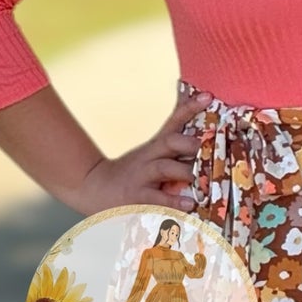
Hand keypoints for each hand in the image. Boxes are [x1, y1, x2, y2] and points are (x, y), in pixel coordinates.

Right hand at [65, 91, 212, 215]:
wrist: (93, 187)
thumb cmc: (130, 171)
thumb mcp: (150, 153)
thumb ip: (173, 143)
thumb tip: (191, 116)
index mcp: (155, 146)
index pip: (174, 121)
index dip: (190, 108)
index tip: (208, 97)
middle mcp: (149, 157)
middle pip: (169, 142)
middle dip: (189, 143)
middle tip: (207, 146)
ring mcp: (142, 177)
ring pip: (163, 168)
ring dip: (184, 172)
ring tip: (201, 180)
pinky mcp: (137, 197)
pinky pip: (156, 198)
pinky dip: (172, 202)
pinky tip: (187, 205)